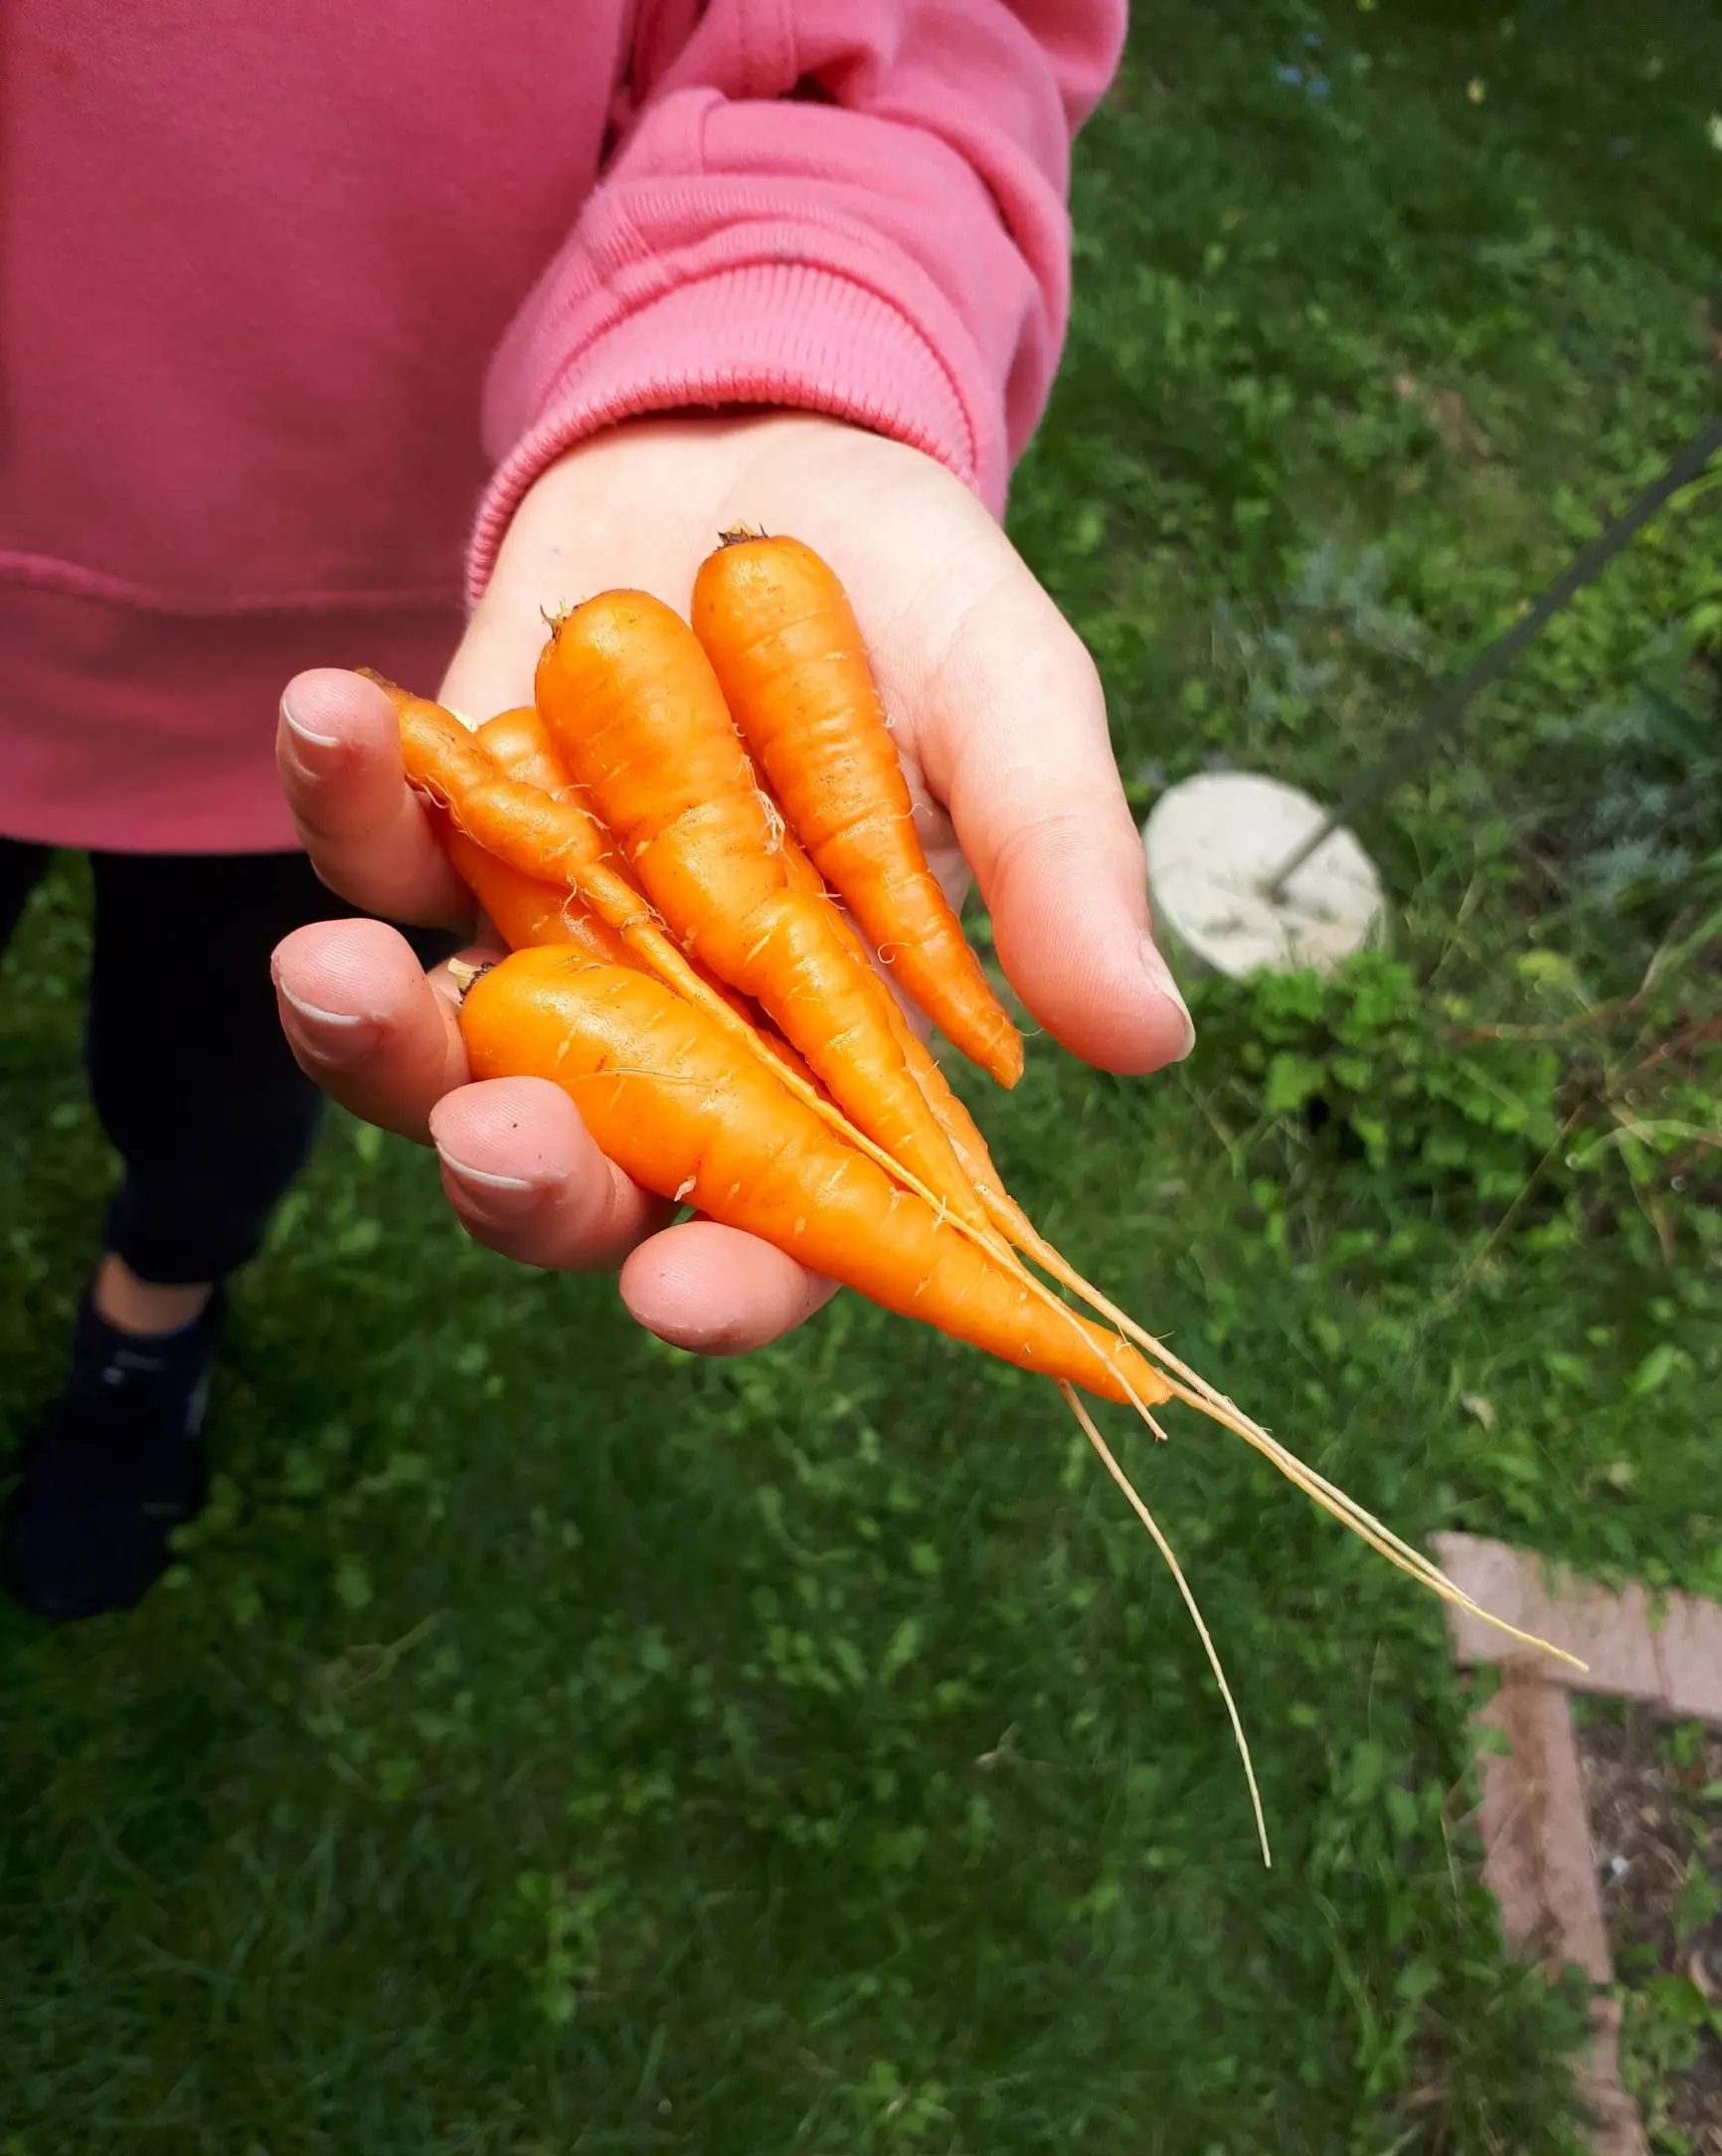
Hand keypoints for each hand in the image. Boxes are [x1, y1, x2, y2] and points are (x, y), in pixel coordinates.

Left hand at [271, 411, 1192, 1352]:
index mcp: (824, 1056)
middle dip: (526, 1184)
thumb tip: (1145, 1037)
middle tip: (500, 1136)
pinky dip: (339, 805)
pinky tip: (333, 713)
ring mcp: (545, 941)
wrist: (776, 463)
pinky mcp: (444, 832)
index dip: (734, 1285)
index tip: (683, 1295)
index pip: (783, 1221)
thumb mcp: (1010, 707)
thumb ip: (1058, 860)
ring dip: (373, 1039)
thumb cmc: (919, 612)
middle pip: (583, 1176)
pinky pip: (373, 856)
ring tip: (339, 970)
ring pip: (437, 1055)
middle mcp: (671, 1033)